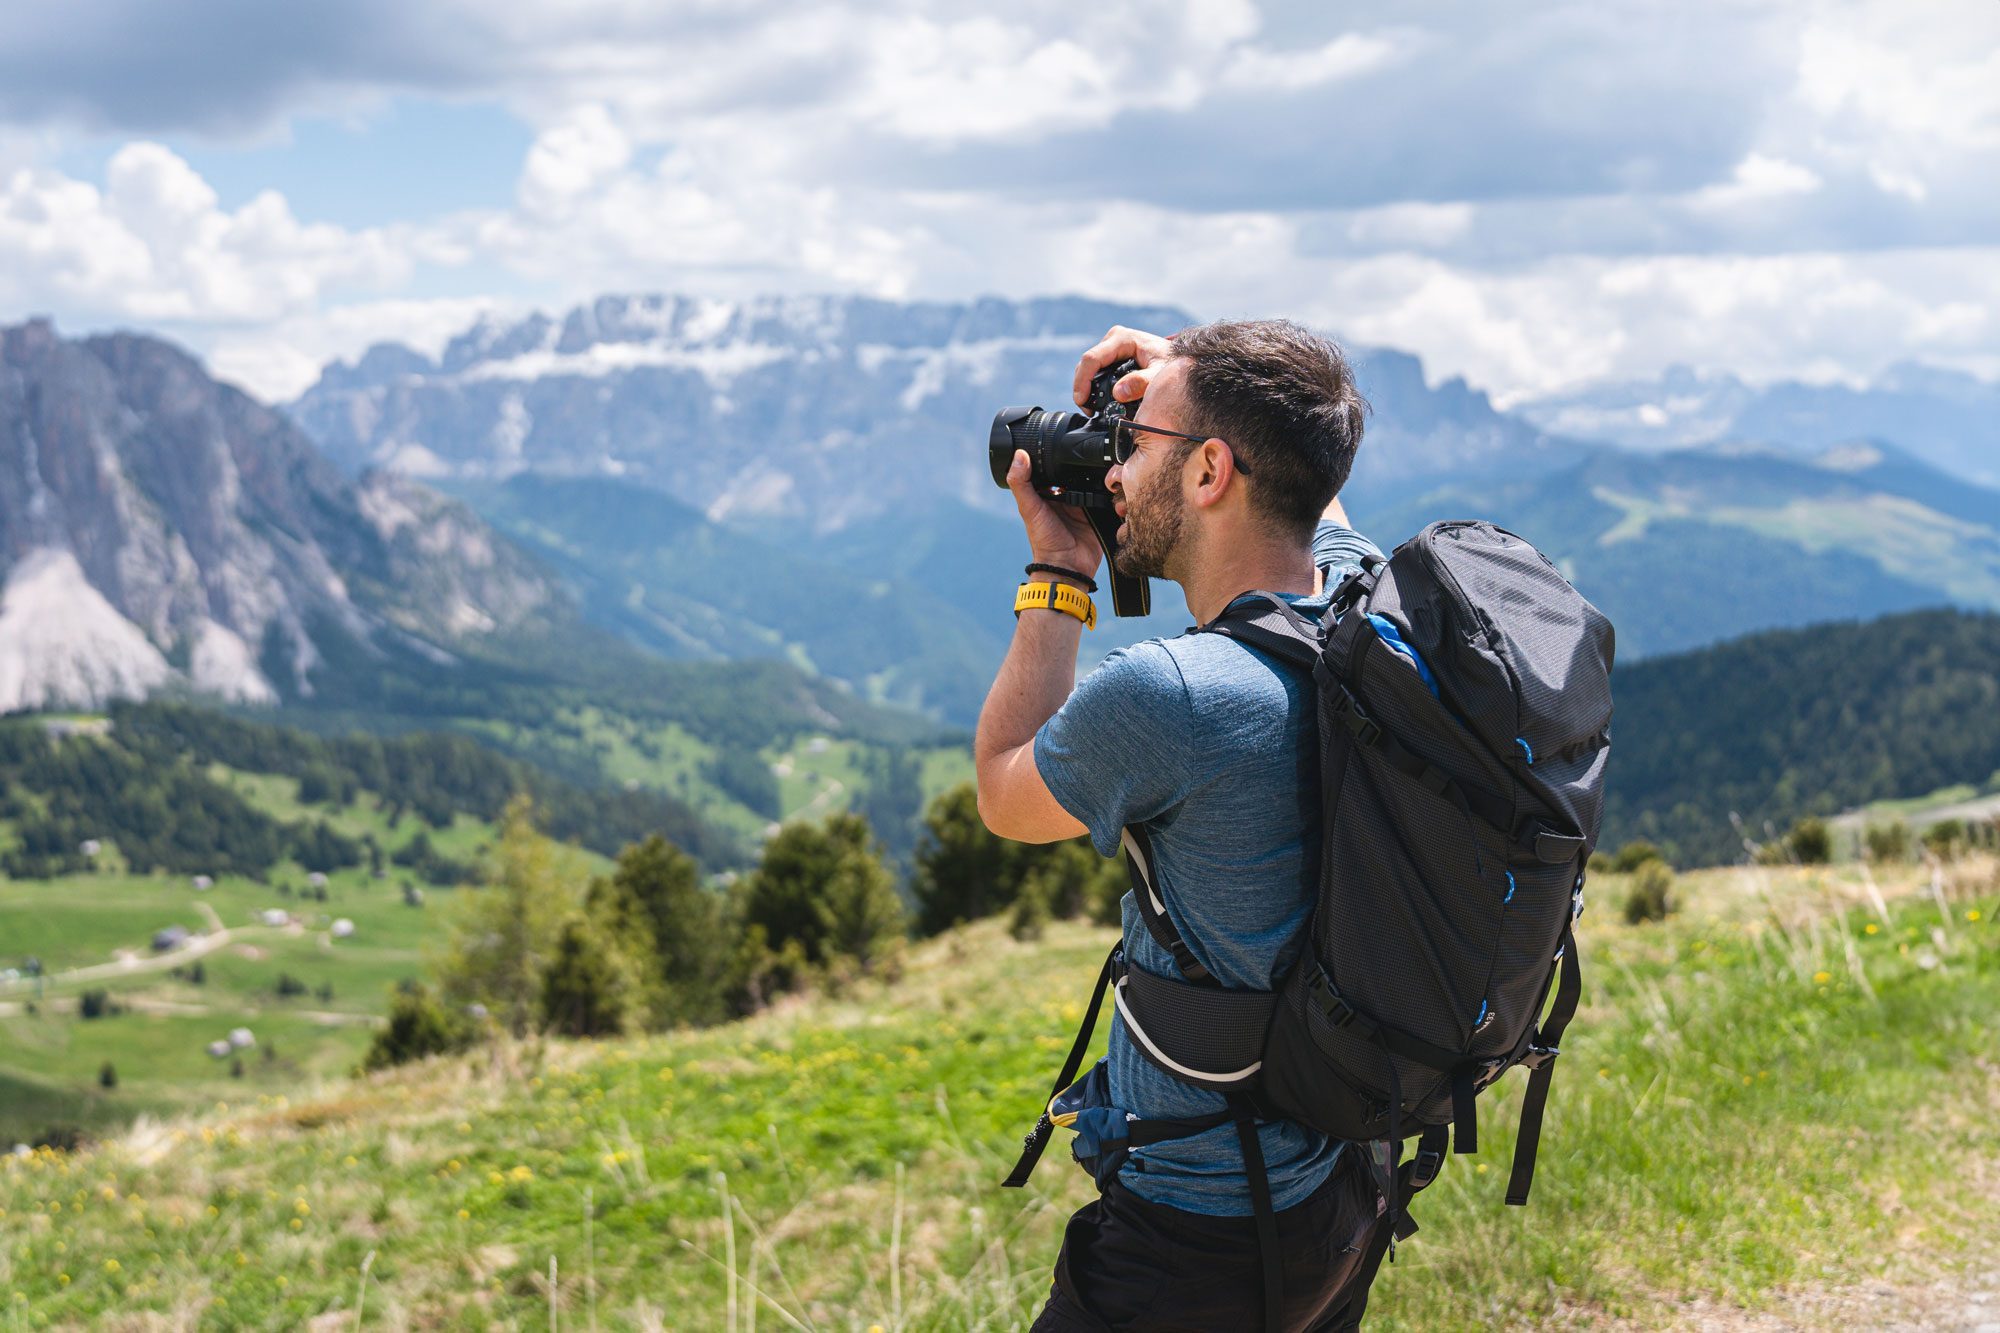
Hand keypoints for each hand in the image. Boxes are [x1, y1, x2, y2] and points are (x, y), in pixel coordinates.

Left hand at [1005, 450, 1103, 576]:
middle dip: (1079, 462)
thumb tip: (1018, 455)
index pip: (1051, 467)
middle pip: (1073, 471)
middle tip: (1085, 450)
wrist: (1068, 566)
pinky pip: (1104, 494)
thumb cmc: (1044, 541)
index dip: (1053, 454)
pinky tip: (1109, 479)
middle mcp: (1064, 495)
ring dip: (1095, 473)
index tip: (1059, 440)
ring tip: (1099, 464)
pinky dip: (1106, 487)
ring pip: (1090, 480)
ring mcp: (1082, 502)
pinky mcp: (1097, 510)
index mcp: (1045, 492)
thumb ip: (1021, 484)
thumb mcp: (1029, 509)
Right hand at [1073, 325, 1173, 407]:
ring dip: (1086, 388)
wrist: (1179, 360)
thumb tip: (1119, 392)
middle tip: (1088, 409)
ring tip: (1091, 408)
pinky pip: (1096, 371)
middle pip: (1086, 364)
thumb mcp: (1160, 374)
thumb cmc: (1172, 364)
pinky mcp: (1112, 357)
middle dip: (1082, 387)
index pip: (1092, 358)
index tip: (1082, 400)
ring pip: (1088, 368)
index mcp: (1123, 338)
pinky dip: (1093, 386)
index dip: (1083, 381)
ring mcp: (1111, 347)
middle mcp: (1113, 340)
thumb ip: (1143, 383)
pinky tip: (1097, 400)